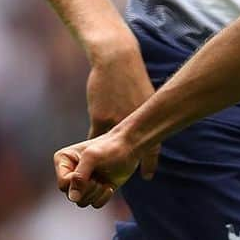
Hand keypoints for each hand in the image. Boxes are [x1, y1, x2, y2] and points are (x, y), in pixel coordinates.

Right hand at [55, 130, 141, 208]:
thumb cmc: (111, 147)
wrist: (131, 147)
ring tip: (104, 182)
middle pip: (71, 196)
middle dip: (88, 190)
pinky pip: (94, 204)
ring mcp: (83, 182)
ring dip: (96, 194)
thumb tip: (73, 198)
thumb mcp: (93, 157)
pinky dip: (103, 198)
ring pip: (82, 202)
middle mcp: (70, 172)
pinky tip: (109, 186)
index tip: (91, 174)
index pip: (63, 184)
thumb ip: (80, 176)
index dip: (77, 184)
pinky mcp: (96, 189)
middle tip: (98, 179)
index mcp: (64, 160)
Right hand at [86, 39, 158, 178]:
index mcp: (146, 118)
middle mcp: (134, 123)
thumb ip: (143, 112)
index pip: (151, 145)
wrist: (117, 61)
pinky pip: (95, 138)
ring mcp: (116, 122)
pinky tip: (88, 154)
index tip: (148, 176)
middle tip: (122, 178)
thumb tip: (148, 122)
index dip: (150, 162)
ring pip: (109, 148)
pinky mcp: (100, 118)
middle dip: (128, 166)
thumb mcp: (144, 94)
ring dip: (105, 159)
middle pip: (131, 151)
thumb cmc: (131, 76)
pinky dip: (93, 146)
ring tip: (101, 168)